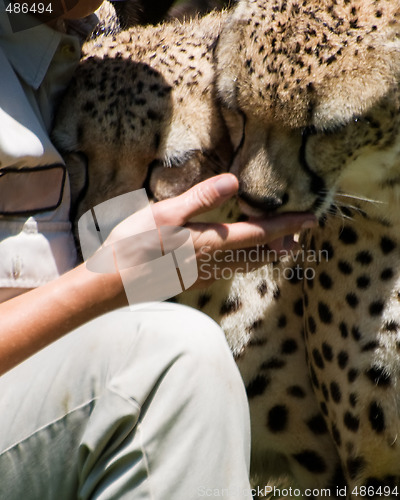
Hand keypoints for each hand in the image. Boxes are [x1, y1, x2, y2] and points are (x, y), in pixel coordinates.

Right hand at [106, 174, 316, 288]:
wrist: (113, 283)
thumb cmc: (135, 245)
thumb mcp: (165, 214)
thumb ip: (201, 198)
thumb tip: (235, 183)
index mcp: (212, 243)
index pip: (260, 233)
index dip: (289, 226)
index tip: (313, 220)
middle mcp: (214, 262)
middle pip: (258, 254)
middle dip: (283, 244)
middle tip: (302, 236)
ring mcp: (202, 275)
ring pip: (244, 265)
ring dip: (265, 254)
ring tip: (279, 247)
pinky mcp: (190, 281)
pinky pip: (227, 272)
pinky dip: (243, 262)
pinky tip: (237, 260)